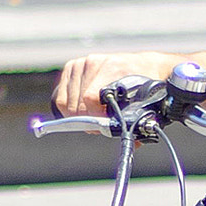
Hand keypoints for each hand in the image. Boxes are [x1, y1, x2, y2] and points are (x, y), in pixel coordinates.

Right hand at [53, 52, 185, 115]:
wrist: (143, 65)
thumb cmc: (143, 85)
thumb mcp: (144, 102)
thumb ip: (136, 121)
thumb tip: (132, 142)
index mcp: (113, 68)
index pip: (90, 99)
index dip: (94, 118)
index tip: (102, 125)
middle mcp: (93, 63)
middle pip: (76, 104)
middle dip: (86, 119)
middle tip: (98, 124)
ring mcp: (81, 64)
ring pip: (65, 102)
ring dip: (77, 115)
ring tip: (92, 116)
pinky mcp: (71, 67)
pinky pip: (60, 96)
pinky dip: (68, 107)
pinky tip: (82, 109)